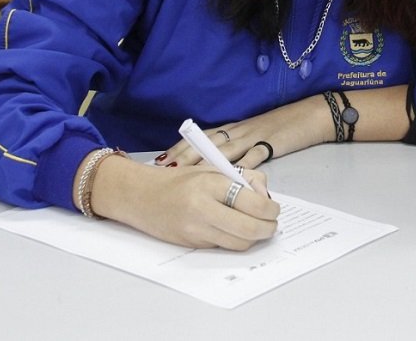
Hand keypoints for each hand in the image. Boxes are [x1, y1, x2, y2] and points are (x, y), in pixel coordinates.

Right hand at [90, 155, 279, 249]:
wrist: (142, 196)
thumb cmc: (179, 180)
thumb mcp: (212, 169)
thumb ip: (243, 179)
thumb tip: (265, 197)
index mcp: (210, 184)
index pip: (253, 203)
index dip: (271, 209)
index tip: (274, 208)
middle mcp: (203, 209)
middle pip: (249, 229)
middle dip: (268, 228)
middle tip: (272, 223)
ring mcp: (196, 230)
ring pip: (239, 243)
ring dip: (254, 238)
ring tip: (257, 227)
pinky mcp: (192, 244)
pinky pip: (223, 246)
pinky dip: (235, 240)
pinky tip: (234, 229)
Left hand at [159, 95, 330, 169]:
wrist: (310, 114)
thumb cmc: (282, 127)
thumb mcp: (254, 134)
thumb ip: (236, 149)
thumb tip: (213, 170)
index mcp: (234, 128)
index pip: (201, 137)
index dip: (181, 148)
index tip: (161, 161)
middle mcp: (240, 131)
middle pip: (207, 143)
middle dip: (185, 155)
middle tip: (165, 168)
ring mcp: (255, 136)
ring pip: (225, 149)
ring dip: (205, 162)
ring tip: (188, 174)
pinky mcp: (272, 144)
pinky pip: (255, 156)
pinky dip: (241, 168)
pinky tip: (230, 178)